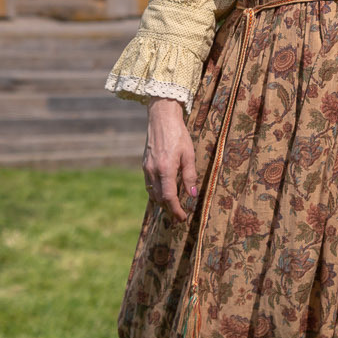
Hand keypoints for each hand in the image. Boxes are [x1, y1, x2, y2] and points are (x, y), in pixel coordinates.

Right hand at [143, 99, 201, 221]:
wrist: (161, 119)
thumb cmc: (178, 134)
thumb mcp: (189, 154)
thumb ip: (190, 176)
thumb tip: (192, 195)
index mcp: (165, 169)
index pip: (169, 197)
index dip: (176, 210)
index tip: (182, 218)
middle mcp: (153, 171)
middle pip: (159, 198)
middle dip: (169, 209)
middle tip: (179, 217)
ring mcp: (146, 168)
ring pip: (152, 193)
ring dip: (162, 202)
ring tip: (172, 207)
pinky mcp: (145, 165)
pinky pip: (149, 184)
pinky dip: (156, 193)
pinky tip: (164, 193)